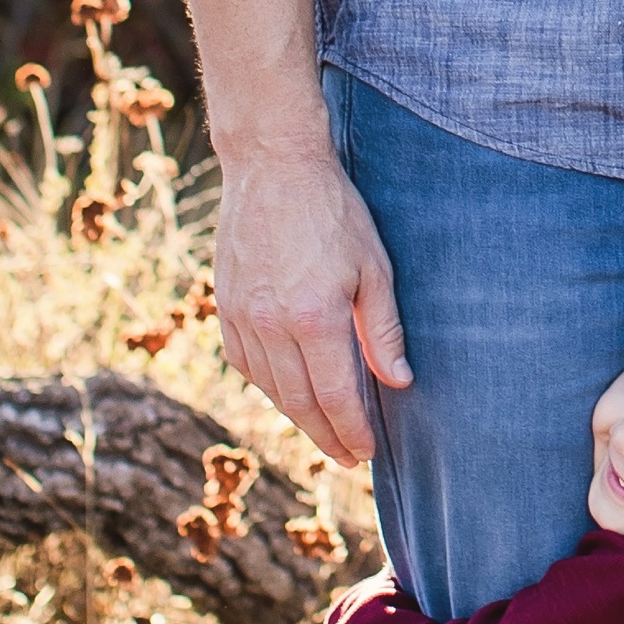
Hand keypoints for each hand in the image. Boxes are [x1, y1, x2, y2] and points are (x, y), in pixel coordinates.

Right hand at [213, 140, 409, 469]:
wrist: (273, 166)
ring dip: (297, 417)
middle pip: (300, 402)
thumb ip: (383, 330)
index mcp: (314, 318)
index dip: (352, 430)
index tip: (367, 453)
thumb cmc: (334, 211)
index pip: (335, 396)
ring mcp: (243, 317)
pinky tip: (286, 392)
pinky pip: (245, 363)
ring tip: (323, 432)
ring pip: (270, 388)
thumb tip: (398, 382)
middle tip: (348, 457)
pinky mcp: (225, 306)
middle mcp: (272, 326)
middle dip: (327, 436)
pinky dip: (268, 386)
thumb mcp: (374, 267)